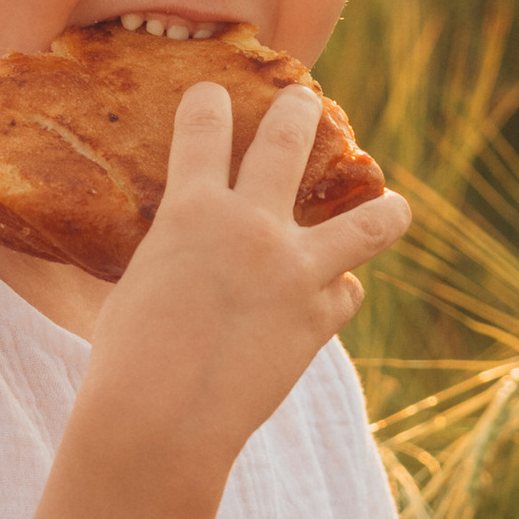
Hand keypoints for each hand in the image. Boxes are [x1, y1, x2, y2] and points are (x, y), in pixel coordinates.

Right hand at [81, 79, 409, 481]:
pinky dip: (338, 294)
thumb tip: (157, 256)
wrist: (162, 424)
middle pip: (290, 141)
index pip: (205, 127)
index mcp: (191, 210)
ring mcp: (294, 270)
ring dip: (383, 209)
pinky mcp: (319, 318)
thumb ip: (167, 257)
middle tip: (306, 101)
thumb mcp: (133, 288)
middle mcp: (250, 226)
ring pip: (367, 221)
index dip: (210, 103)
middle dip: (301, 112)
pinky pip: (347, 294)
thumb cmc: (127, 362)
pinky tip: (332, 297)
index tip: (214, 94)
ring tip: (391, 205)